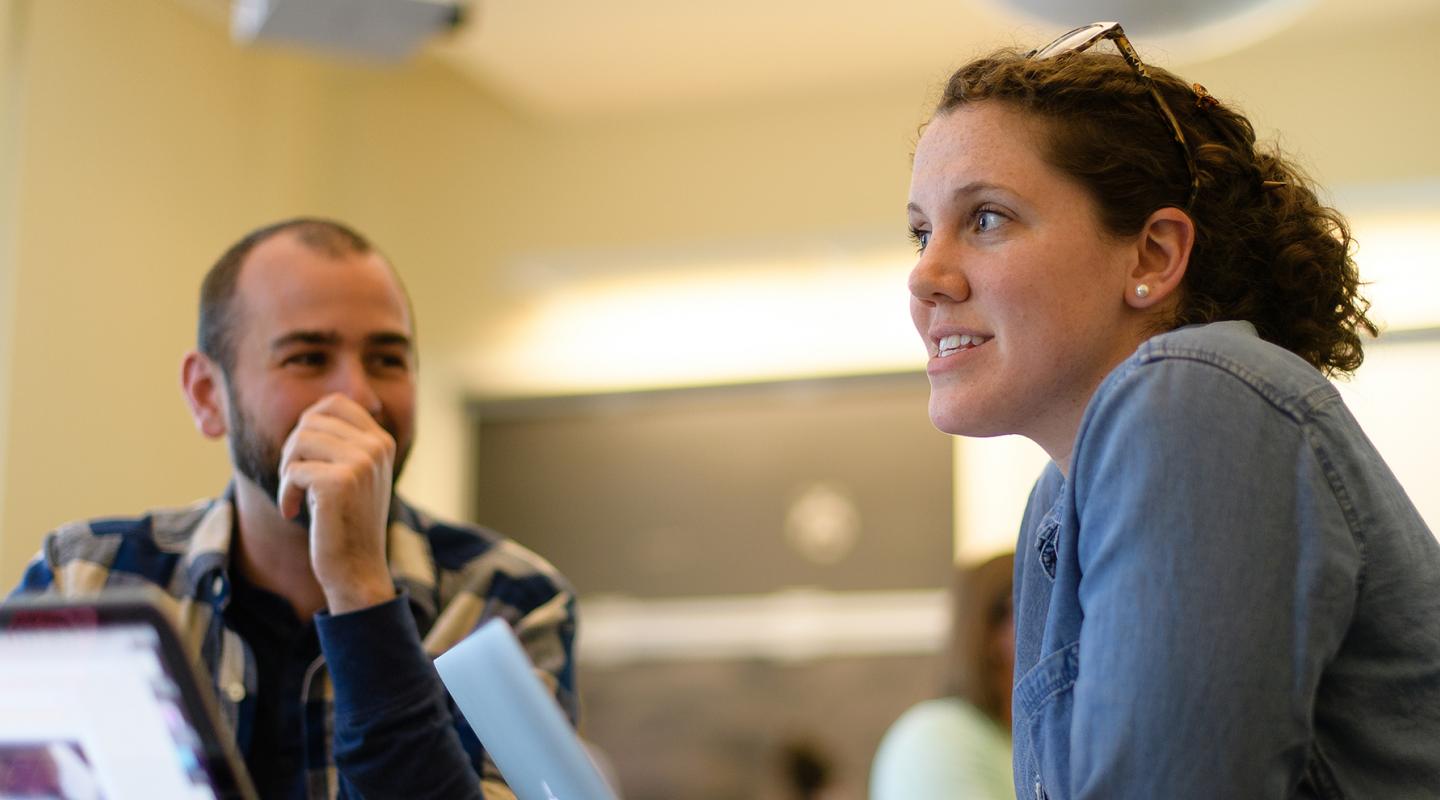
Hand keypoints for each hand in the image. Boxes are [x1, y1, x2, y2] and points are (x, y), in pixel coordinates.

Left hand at [277, 393, 397, 613]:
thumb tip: (311, 413)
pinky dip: (285, 493)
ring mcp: (360, 463)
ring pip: (299, 441)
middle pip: (311, 421)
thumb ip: (344, 442)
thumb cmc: (348, 522)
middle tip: (296, 480)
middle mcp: (376, 447)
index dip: (308, 425)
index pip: (335, 403)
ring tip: (295, 494)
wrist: (358, 569)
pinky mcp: (339, 483)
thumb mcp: (356, 474)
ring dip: (287, 469)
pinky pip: (293, 471)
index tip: (306, 458)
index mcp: (382, 441)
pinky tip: (293, 512)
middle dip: (293, 450)